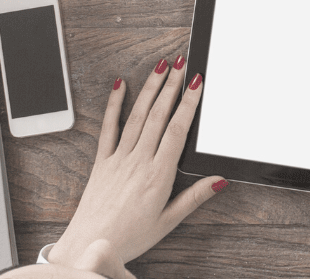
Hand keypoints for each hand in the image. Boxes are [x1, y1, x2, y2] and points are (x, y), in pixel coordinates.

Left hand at [47, 57, 223, 275]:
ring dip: (150, 88)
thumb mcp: (168, 221)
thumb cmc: (129, 237)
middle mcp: (138, 161)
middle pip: (158, 116)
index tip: (197, 83)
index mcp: (157, 176)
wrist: (90, 246)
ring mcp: (118, 159)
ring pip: (137, 116)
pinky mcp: (102, 161)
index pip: (177, 130)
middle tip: (182, 63)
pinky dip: (114, 105)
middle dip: (171, 86)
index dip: (188, 103)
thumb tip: (219, 180)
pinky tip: (119, 86)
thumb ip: (194, 197)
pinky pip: (108, 128)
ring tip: (160, 66)